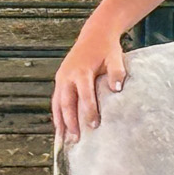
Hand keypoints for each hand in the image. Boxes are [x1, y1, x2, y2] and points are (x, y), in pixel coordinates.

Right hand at [52, 22, 127, 142]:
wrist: (95, 35)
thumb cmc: (106, 49)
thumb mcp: (115, 58)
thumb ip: (116, 73)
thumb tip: (117, 89)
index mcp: (81, 71)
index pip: (84, 94)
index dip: (89, 110)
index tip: (94, 125)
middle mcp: (67, 76)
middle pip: (66, 102)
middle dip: (70, 122)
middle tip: (76, 139)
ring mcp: (61, 78)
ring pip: (57, 103)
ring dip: (60, 122)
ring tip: (64, 140)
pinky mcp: (60, 80)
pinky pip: (56, 100)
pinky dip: (57, 114)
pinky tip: (60, 128)